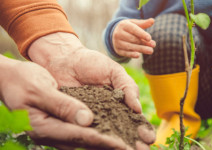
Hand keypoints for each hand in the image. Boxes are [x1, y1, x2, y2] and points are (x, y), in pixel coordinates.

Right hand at [0, 56, 126, 148]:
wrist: (11, 79)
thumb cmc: (22, 80)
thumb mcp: (40, 89)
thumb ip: (62, 105)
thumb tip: (87, 120)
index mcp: (43, 127)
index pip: (79, 135)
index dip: (103, 140)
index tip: (123, 144)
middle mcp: (51, 134)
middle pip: (86, 142)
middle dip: (110, 146)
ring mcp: (56, 131)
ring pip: (86, 140)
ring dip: (107, 143)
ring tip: (128, 145)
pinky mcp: (61, 125)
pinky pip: (83, 133)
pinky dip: (99, 134)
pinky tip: (113, 133)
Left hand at [28, 32, 154, 148]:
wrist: (64, 59)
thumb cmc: (91, 63)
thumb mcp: (114, 72)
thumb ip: (128, 87)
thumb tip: (137, 109)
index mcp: (120, 103)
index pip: (134, 120)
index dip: (143, 129)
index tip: (149, 137)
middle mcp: (107, 115)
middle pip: (123, 133)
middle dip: (133, 143)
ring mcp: (91, 120)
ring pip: (106, 137)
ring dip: (115, 146)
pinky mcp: (74, 122)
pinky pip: (84, 133)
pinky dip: (93, 142)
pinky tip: (102, 147)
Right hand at [112, 18, 155, 57]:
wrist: (115, 33)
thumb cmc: (129, 28)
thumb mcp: (135, 24)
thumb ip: (144, 23)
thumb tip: (152, 20)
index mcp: (123, 25)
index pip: (134, 30)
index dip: (142, 34)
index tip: (149, 38)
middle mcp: (119, 33)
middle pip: (133, 39)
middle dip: (144, 42)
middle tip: (153, 45)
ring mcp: (117, 42)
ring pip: (130, 46)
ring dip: (141, 49)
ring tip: (150, 51)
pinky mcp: (118, 50)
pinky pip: (125, 53)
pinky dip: (132, 54)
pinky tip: (138, 55)